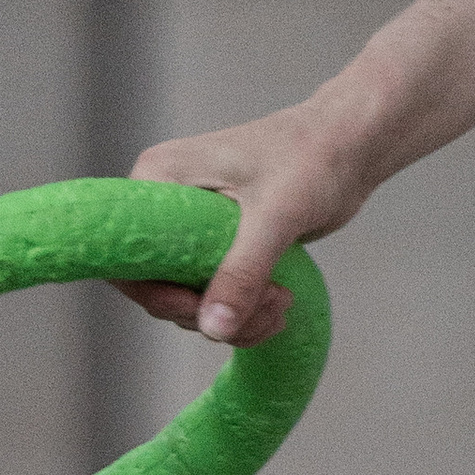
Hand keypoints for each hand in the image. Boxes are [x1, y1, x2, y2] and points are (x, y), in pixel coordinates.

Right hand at [115, 102, 375, 344]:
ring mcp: (190, 229)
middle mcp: (165, 205)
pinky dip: (245, 314)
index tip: (197, 305)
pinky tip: (279, 305)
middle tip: (266, 304)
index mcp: (160, 180)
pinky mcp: (217, 247)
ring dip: (236, 318)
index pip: (123, 252)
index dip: (152, 291)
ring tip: (281, 303)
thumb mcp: (275, 217)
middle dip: (210, 310)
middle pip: (158, 287)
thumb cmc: (313, 158)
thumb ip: (241, 272)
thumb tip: (212, 329)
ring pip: (190, 300)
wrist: (351, 145)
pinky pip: (215, 297)